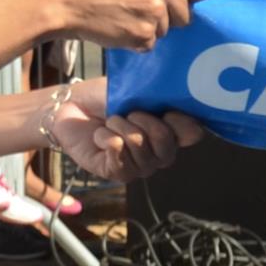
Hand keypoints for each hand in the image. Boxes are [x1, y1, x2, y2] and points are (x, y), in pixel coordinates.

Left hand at [41, 84, 200, 181]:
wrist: (72, 106)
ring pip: (140, 146)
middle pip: (165, 140)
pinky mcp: (118, 173)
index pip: (193, 134)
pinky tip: (101, 136)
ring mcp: (141, 166)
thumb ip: (163, 100)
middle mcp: (161, 153)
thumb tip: (187, 115)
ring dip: (118, 127)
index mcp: (172, 132)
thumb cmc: (106, 98)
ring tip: (109, 124)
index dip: (180, 121)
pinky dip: (106, 139)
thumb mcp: (138, 92)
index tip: (164, 108)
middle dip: (141, 120)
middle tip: (127, 114)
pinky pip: (120, 157)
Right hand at [43, 0, 220, 48]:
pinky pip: (151, 43)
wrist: (62, 0)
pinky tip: (119, 26)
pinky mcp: (143, 35)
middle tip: (140, 6)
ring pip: (170, 30)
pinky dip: (137, 40)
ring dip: (152, 27)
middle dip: (170, 15)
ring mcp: (154, 13)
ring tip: (125, 13)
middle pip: (189, 14)